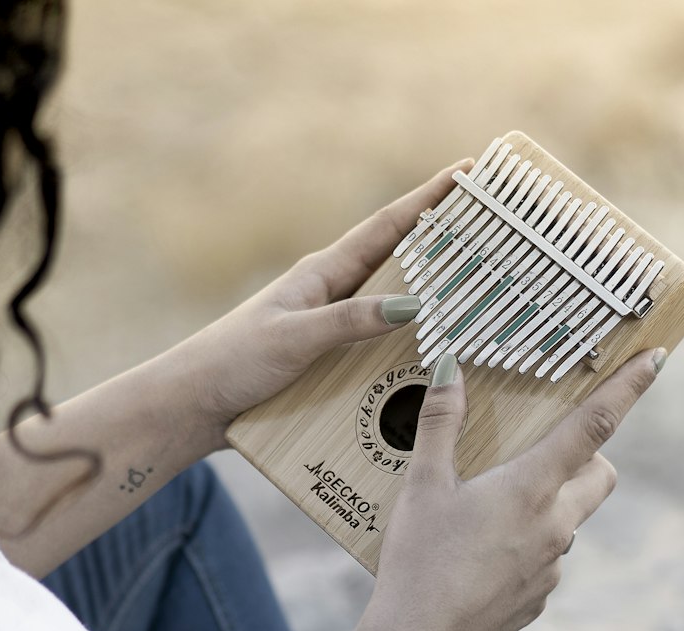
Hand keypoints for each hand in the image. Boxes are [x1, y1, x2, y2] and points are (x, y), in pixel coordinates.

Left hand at [160, 160, 474, 452]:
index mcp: (321, 274)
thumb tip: (413, 304)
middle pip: (396, 262)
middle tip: (491, 232)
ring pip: (389, 306)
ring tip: (476, 294)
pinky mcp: (322, 359)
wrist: (192, 407)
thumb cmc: (232, 364)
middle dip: (442, 244)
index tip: (469, 171)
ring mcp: (327, 326)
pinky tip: (427, 360)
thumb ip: (349, 321)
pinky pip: (374, 346)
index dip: (428, 199)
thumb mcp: (294, 340)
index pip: (386, 227)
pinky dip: (402, 344)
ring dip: (428, 299)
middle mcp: (329, 294)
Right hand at [366, 348, 664, 630]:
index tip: (654, 360)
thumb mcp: (421, 486)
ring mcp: (550, 567)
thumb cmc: (418, 561)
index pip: (594, 425)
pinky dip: (524, 550)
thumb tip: (449, 369)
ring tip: (488, 516)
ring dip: (547, 508)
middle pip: (599, 476)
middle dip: (587, 458)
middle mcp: (555, 526)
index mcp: (531, 488)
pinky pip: (544, 562)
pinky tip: (477, 560)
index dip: (627, 388)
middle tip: (544, 453)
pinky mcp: (537, 600)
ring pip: (569, 522)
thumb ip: (439, 422)